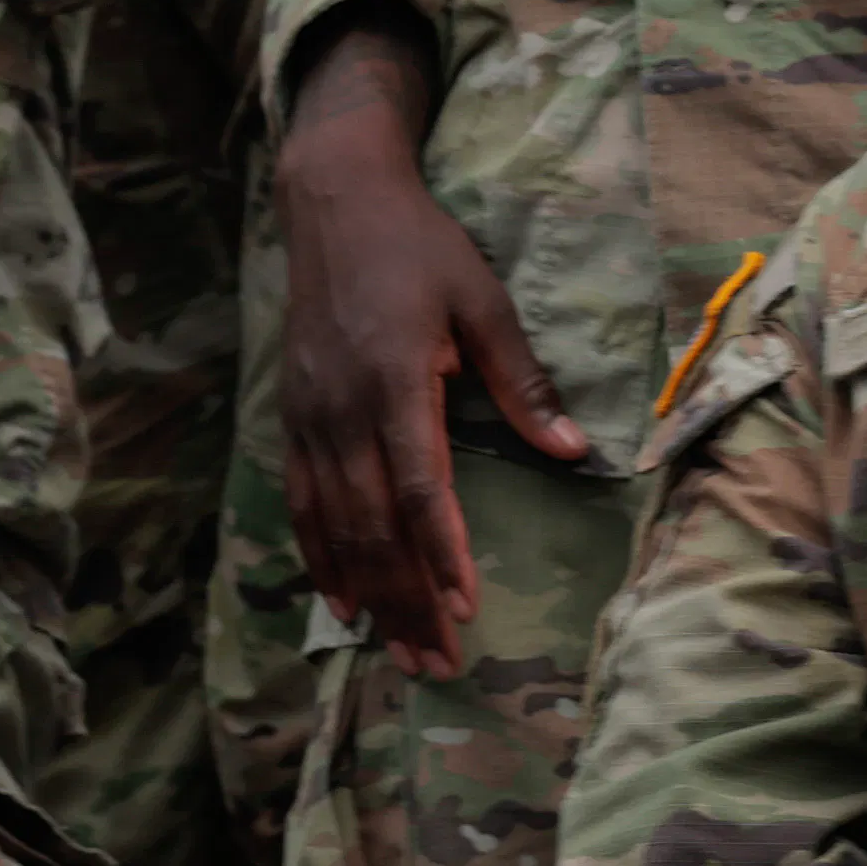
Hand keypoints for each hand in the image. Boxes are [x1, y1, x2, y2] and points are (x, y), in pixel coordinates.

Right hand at [278, 18, 583, 679]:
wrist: (336, 204)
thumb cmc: (422, 249)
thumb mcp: (485, 302)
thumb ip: (525, 382)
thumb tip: (575, 453)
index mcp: (396, 383)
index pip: (422, 489)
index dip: (444, 554)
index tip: (467, 607)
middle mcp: (343, 412)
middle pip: (376, 527)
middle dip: (409, 600)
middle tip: (439, 661)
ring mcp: (309, 419)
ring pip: (337, 528)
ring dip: (369, 594)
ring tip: (398, 651)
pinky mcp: (291, 419)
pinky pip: (301, 504)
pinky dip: (321, 558)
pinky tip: (342, 600)